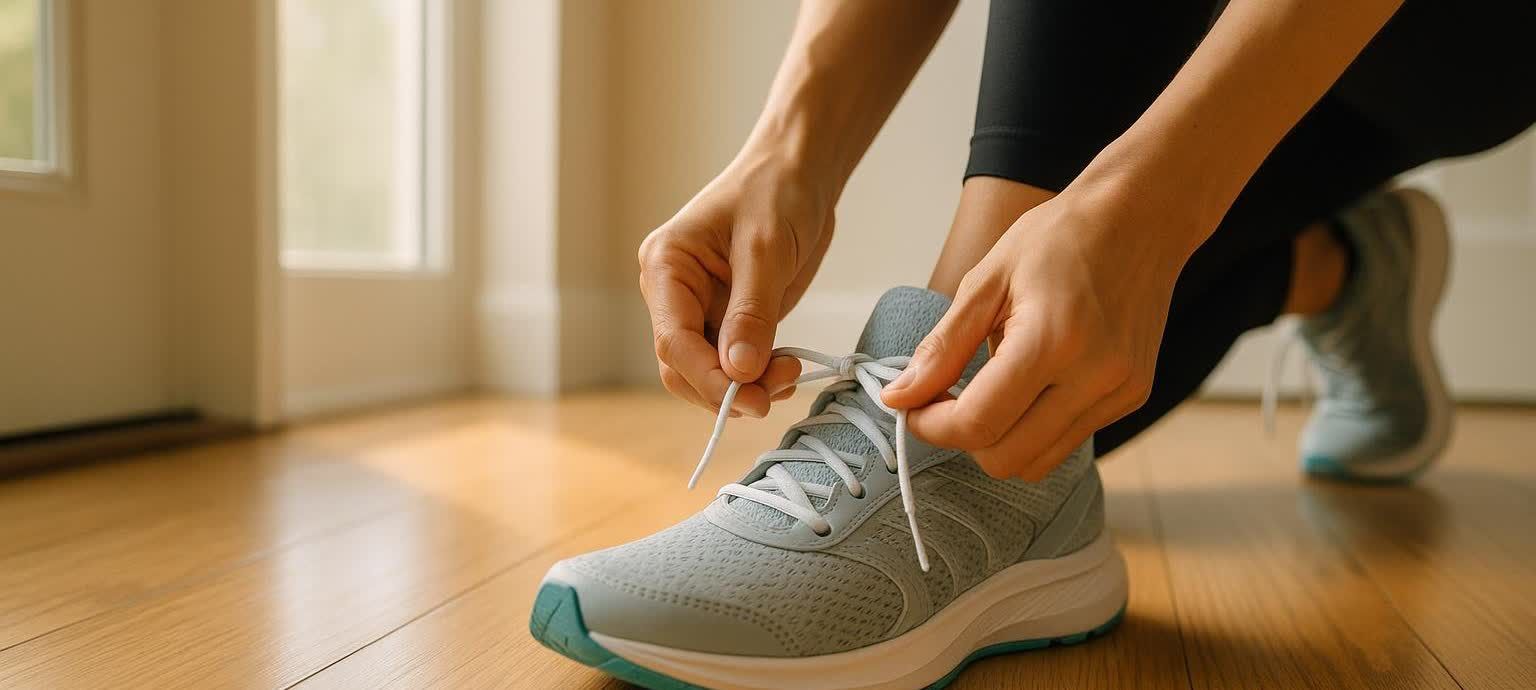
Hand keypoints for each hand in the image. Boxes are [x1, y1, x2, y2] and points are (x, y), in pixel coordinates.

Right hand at [638, 151, 833, 416]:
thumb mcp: (766, 250)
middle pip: (683, 365)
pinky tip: (784, 371)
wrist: (799, 170)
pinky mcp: (728, 318)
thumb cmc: (776, 192)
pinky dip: (756, 377)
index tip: (749, 397)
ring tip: (787, 376)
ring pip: (706, 372)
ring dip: (744, 388)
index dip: (708, 377)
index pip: (673, 339)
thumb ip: (752, 313)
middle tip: (773, 394)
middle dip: (726, 388)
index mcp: (666, 266)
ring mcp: (700, 309)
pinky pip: (732, 363)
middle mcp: (674, 293)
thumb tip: (738, 372)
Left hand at [881, 188, 1193, 478]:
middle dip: (962, 437)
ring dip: (998, 440)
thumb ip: (942, 346)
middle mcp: (1094, 377)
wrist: (1140, 217)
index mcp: (1052, 340)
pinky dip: (1033, 429)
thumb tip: (898, 396)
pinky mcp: (1132, 397)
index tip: (912, 406)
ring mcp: (1120, 392)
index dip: (931, 426)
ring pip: (1038, 462)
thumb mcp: (986, 280)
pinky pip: (1067, 441)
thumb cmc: (1059, 237)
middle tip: (944, 399)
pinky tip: (1026, 385)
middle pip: (1006, 458)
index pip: (978, 424)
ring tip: (986, 389)